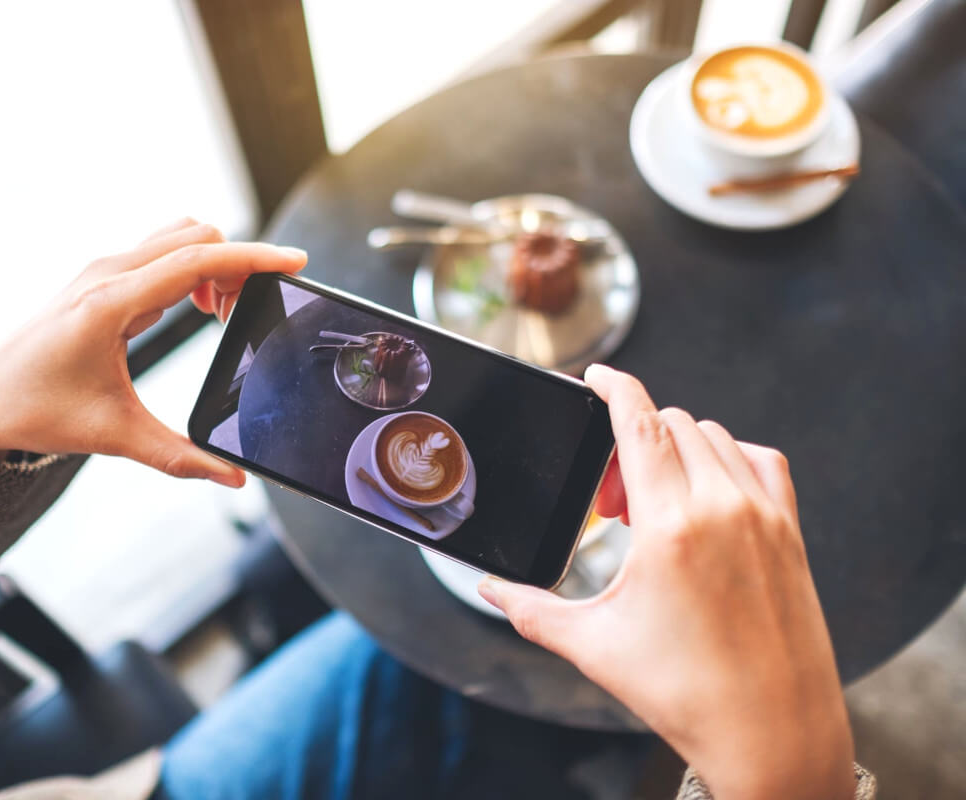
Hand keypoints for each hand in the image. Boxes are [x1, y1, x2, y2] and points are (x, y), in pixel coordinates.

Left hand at [0, 219, 305, 485]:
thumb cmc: (38, 412)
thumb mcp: (114, 436)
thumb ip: (180, 457)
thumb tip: (233, 478)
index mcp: (110, 303)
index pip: (197, 261)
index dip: (253, 259)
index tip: (295, 261)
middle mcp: (106, 273)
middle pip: (196, 238)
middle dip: (238, 265)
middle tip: (249, 314)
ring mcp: (102, 268)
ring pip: (179, 238)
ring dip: (214, 264)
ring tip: (222, 315)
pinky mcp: (102, 276)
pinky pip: (162, 251)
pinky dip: (193, 269)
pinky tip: (196, 310)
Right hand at [478, 364, 855, 799]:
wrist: (773, 735)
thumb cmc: (688, 695)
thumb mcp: (594, 646)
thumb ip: (529, 610)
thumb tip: (489, 590)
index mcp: (672, 527)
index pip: (641, 422)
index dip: (614, 387)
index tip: (597, 376)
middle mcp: (724, 508)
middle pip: (672, 425)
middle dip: (632, 443)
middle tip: (613, 501)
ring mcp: (765, 517)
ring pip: (715, 437)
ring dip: (676, 450)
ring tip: (654, 507)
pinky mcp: (791, 533)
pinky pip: (760, 461)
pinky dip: (727, 460)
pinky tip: (707, 499)